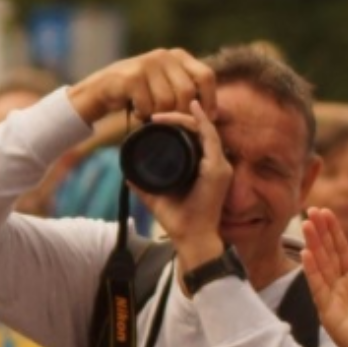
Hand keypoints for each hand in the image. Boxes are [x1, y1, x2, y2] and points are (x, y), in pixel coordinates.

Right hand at [66, 48, 215, 124]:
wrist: (98, 91)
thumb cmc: (137, 93)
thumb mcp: (165, 85)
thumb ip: (187, 91)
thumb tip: (217, 114)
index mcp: (178, 56)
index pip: (206, 76)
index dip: (210, 99)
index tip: (207, 118)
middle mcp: (164, 55)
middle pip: (188, 92)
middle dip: (181, 113)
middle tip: (170, 121)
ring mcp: (147, 63)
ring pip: (167, 101)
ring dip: (159, 115)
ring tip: (149, 113)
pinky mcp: (132, 76)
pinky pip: (148, 105)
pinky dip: (143, 115)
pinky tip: (136, 111)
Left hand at [137, 101, 230, 276]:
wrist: (191, 237)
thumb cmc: (179, 219)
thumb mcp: (157, 196)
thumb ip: (144, 185)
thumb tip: (128, 174)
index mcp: (204, 167)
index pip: (196, 138)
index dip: (179, 125)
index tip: (156, 121)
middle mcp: (215, 164)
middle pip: (200, 131)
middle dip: (178, 118)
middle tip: (155, 117)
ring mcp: (219, 165)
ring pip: (205, 130)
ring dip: (185, 118)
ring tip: (163, 116)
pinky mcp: (218, 169)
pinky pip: (212, 138)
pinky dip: (203, 122)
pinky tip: (193, 108)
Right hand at [301, 207, 347, 346]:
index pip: (341, 251)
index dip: (334, 232)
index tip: (326, 212)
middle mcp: (338, 287)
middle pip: (328, 254)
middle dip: (320, 232)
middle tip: (311, 210)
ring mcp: (331, 299)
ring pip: (321, 266)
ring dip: (313, 245)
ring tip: (306, 225)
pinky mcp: (328, 312)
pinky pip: (319, 288)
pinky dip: (312, 271)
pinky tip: (307, 254)